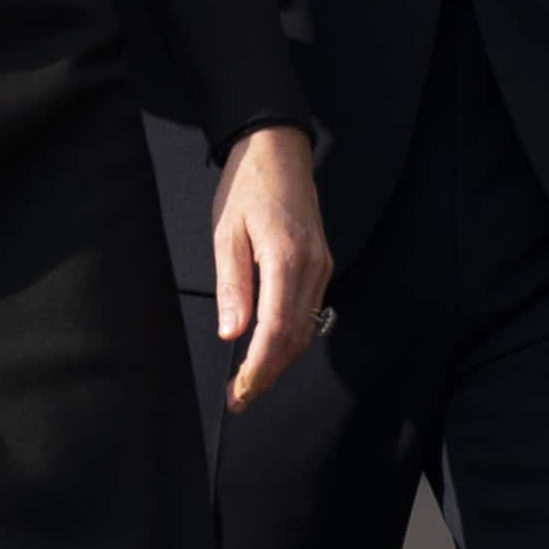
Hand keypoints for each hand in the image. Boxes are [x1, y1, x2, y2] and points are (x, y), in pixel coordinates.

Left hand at [214, 125, 331, 411]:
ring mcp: (322, 264)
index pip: (277, 329)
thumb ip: (232, 284)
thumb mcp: (226, 233)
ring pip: (306, 327)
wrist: (278, 150)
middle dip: (268, 373)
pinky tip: (270, 347)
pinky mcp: (322, 261)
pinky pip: (310, 309)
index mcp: (286, 259)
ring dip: (280, 359)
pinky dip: (291, 336)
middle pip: (296, 336)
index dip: (259, 367)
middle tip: (240, 398)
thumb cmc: (246, 188)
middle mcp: (312, 266)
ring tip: (251, 381)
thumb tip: (233, 333)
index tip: (240, 392)